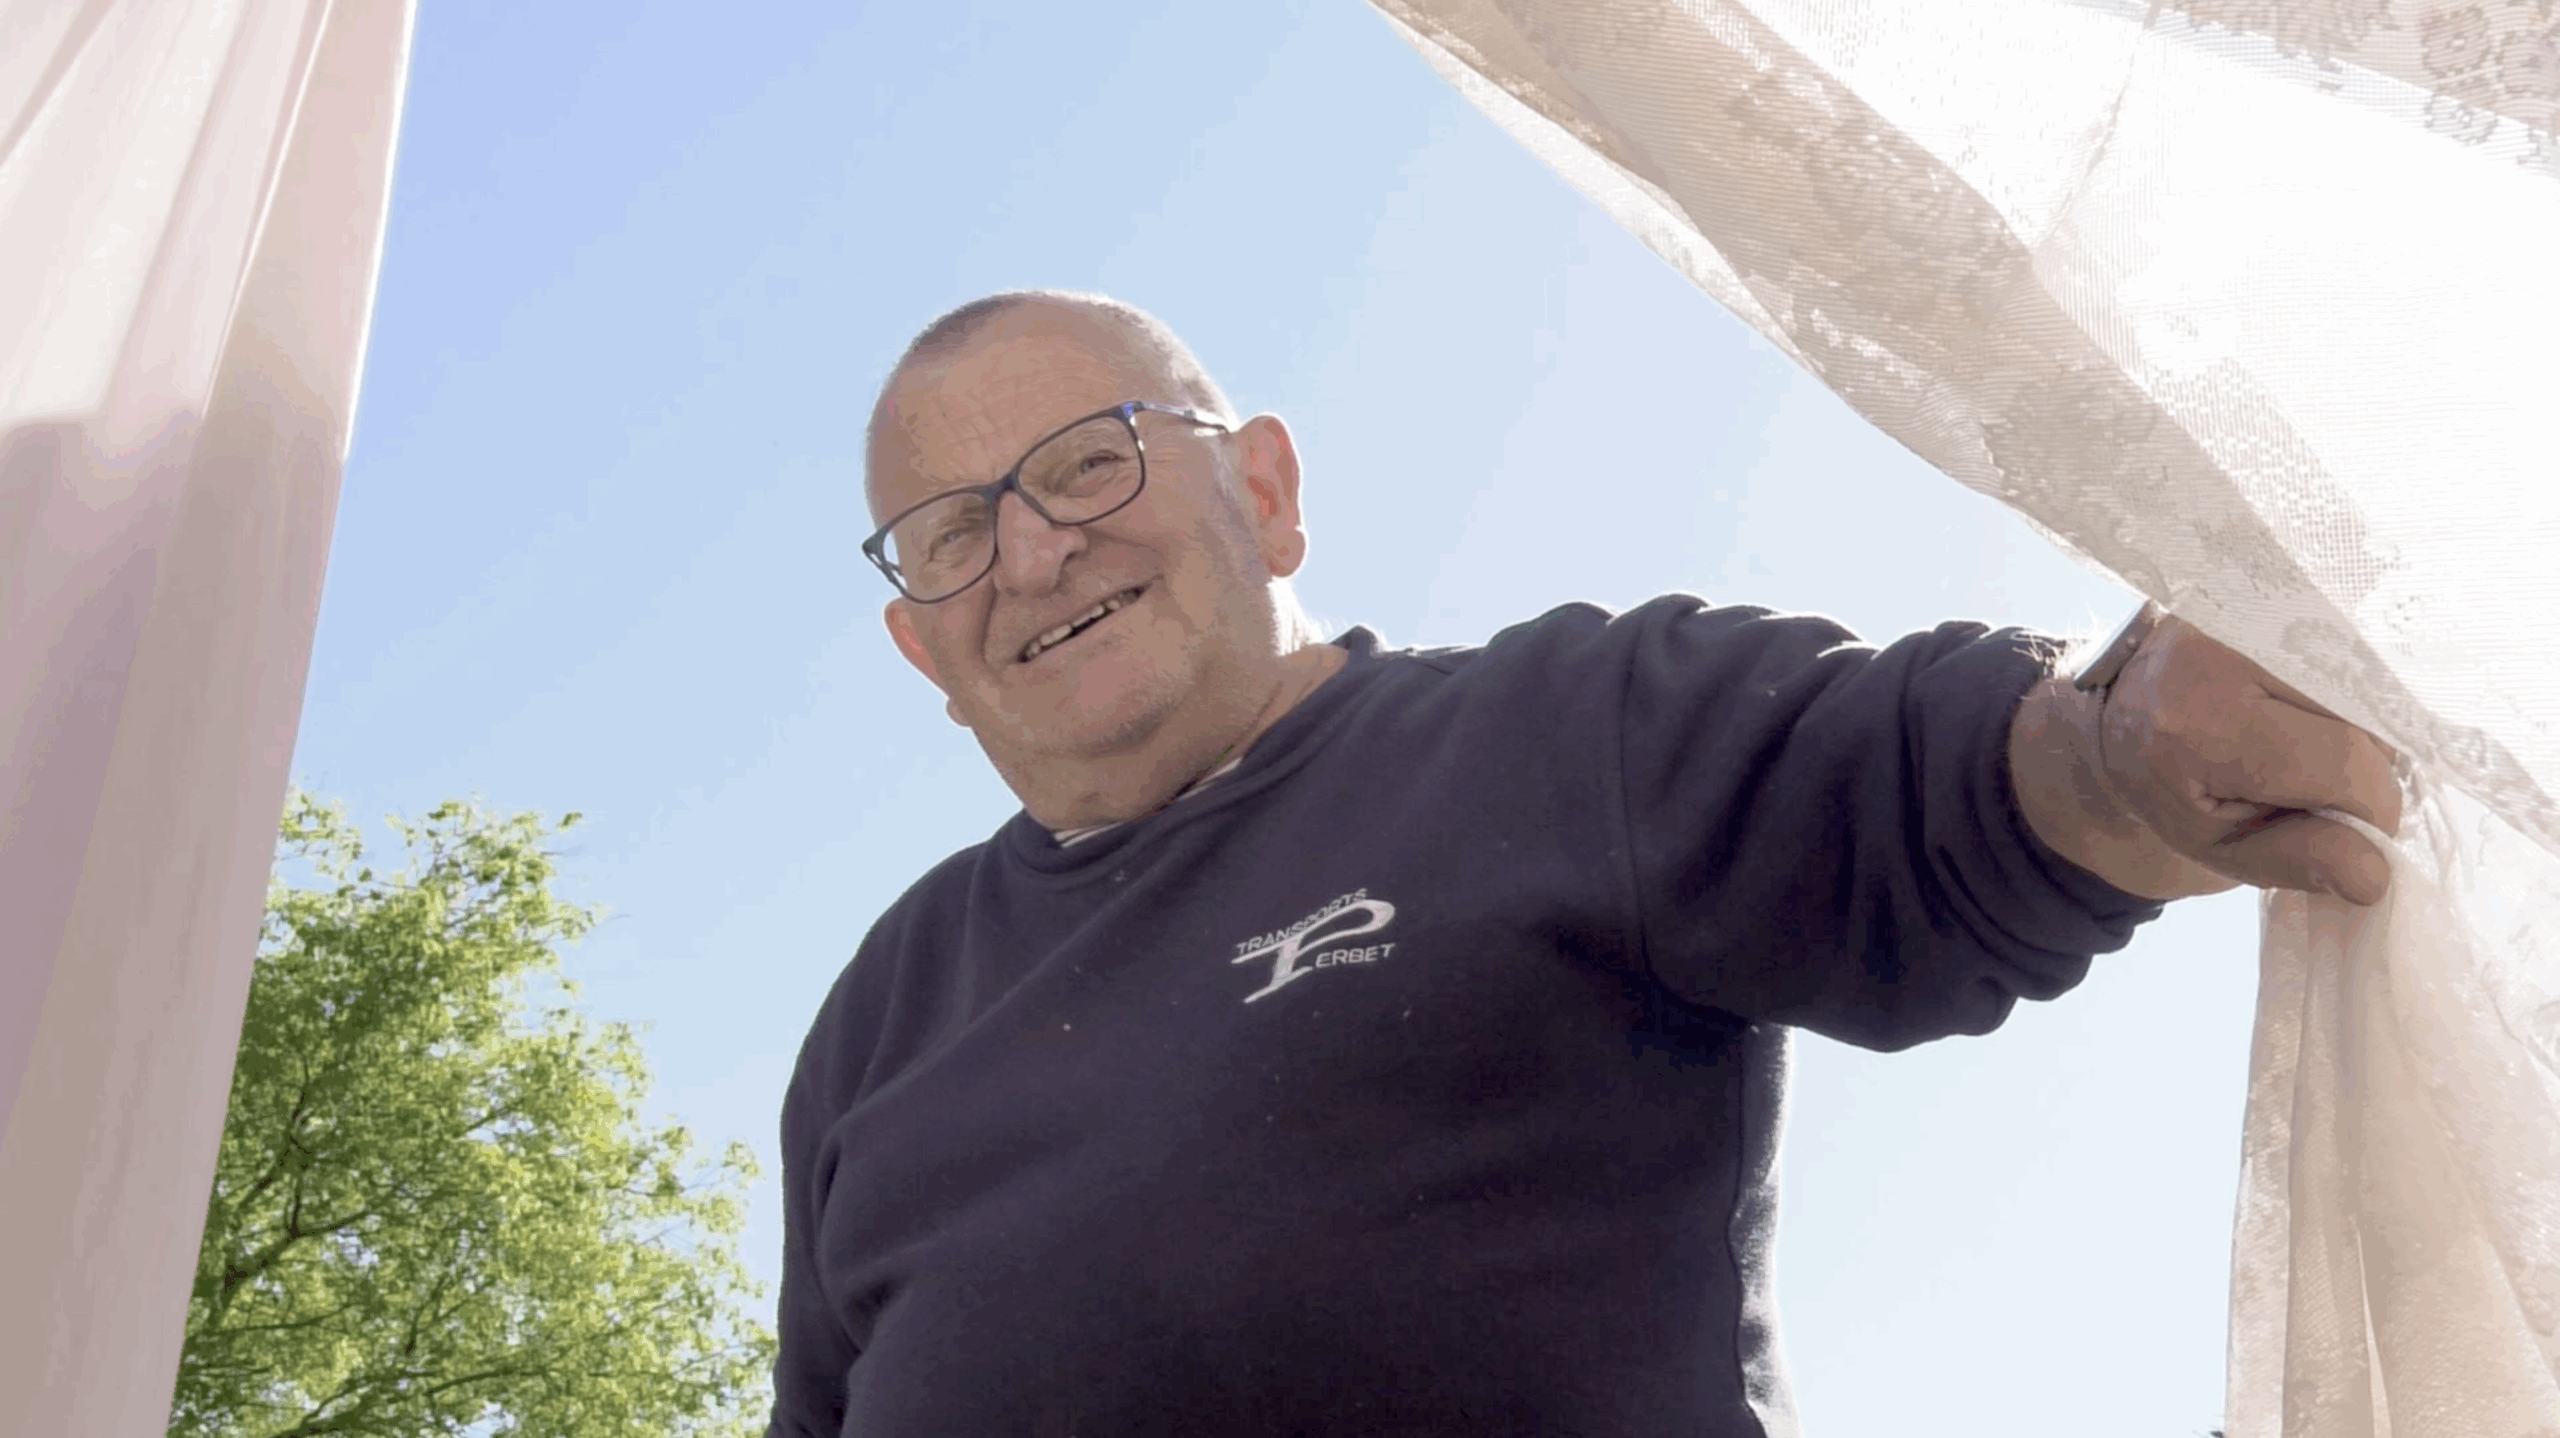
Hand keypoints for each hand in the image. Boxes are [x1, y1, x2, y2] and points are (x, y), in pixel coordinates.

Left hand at [2092, 614, 2403, 905]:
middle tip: (2320, 793)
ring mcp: (2244, 610)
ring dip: (2362, 732)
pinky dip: (2349, 698)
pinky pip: (2347, 652)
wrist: (2118, 711)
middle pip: (2361, 720)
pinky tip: (2309, 715)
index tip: (2357, 831)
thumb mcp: (2217, 845)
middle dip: (2366, 769)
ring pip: (2364, 684)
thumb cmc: (2169, 786)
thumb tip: (2376, 876)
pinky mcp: (2264, 593)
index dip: (2369, 805)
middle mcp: (2221, 650)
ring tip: (2305, 751)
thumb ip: (2294, 859)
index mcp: (2197, 722)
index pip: (2338, 759)